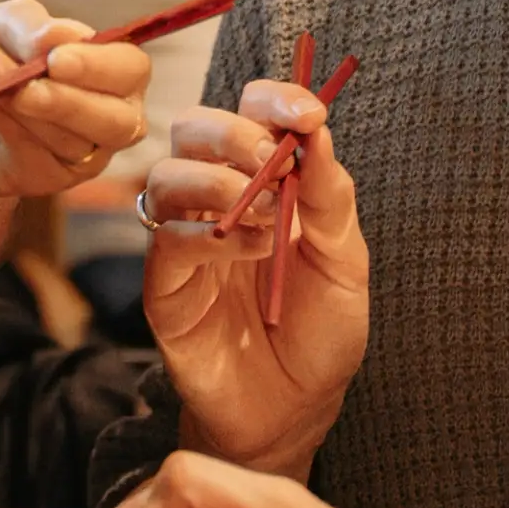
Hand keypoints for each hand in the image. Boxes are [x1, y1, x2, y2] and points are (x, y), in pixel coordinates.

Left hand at [0, 0, 150, 202]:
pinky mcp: (47, 178)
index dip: (100, 66)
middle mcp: (109, 116)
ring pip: (75, 141)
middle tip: (28, 84)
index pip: (132, 70)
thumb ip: (30, 26)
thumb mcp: (1, 25)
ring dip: (30, 109)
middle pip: (119, 120)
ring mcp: (82, 154)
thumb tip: (57, 37)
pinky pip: (39, 157)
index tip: (56, 58)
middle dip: (72, 101)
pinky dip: (11, 127)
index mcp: (112, 70)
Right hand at [135, 76, 367, 477]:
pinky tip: (249, 253)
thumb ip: (331, 197)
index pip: (251, 110)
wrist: (296, 409)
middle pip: (193, 128)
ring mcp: (185, 242)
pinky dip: (210, 237)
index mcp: (265, 180)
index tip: (307, 112)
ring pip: (166, 176)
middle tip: (272, 161)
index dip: (273, 98)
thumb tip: (318, 130)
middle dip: (233, 133)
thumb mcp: (344, 262)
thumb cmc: (321, 332)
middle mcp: (217, 200)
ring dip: (218, 183)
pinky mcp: (164, 286)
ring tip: (268, 218)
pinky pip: (166, 240)